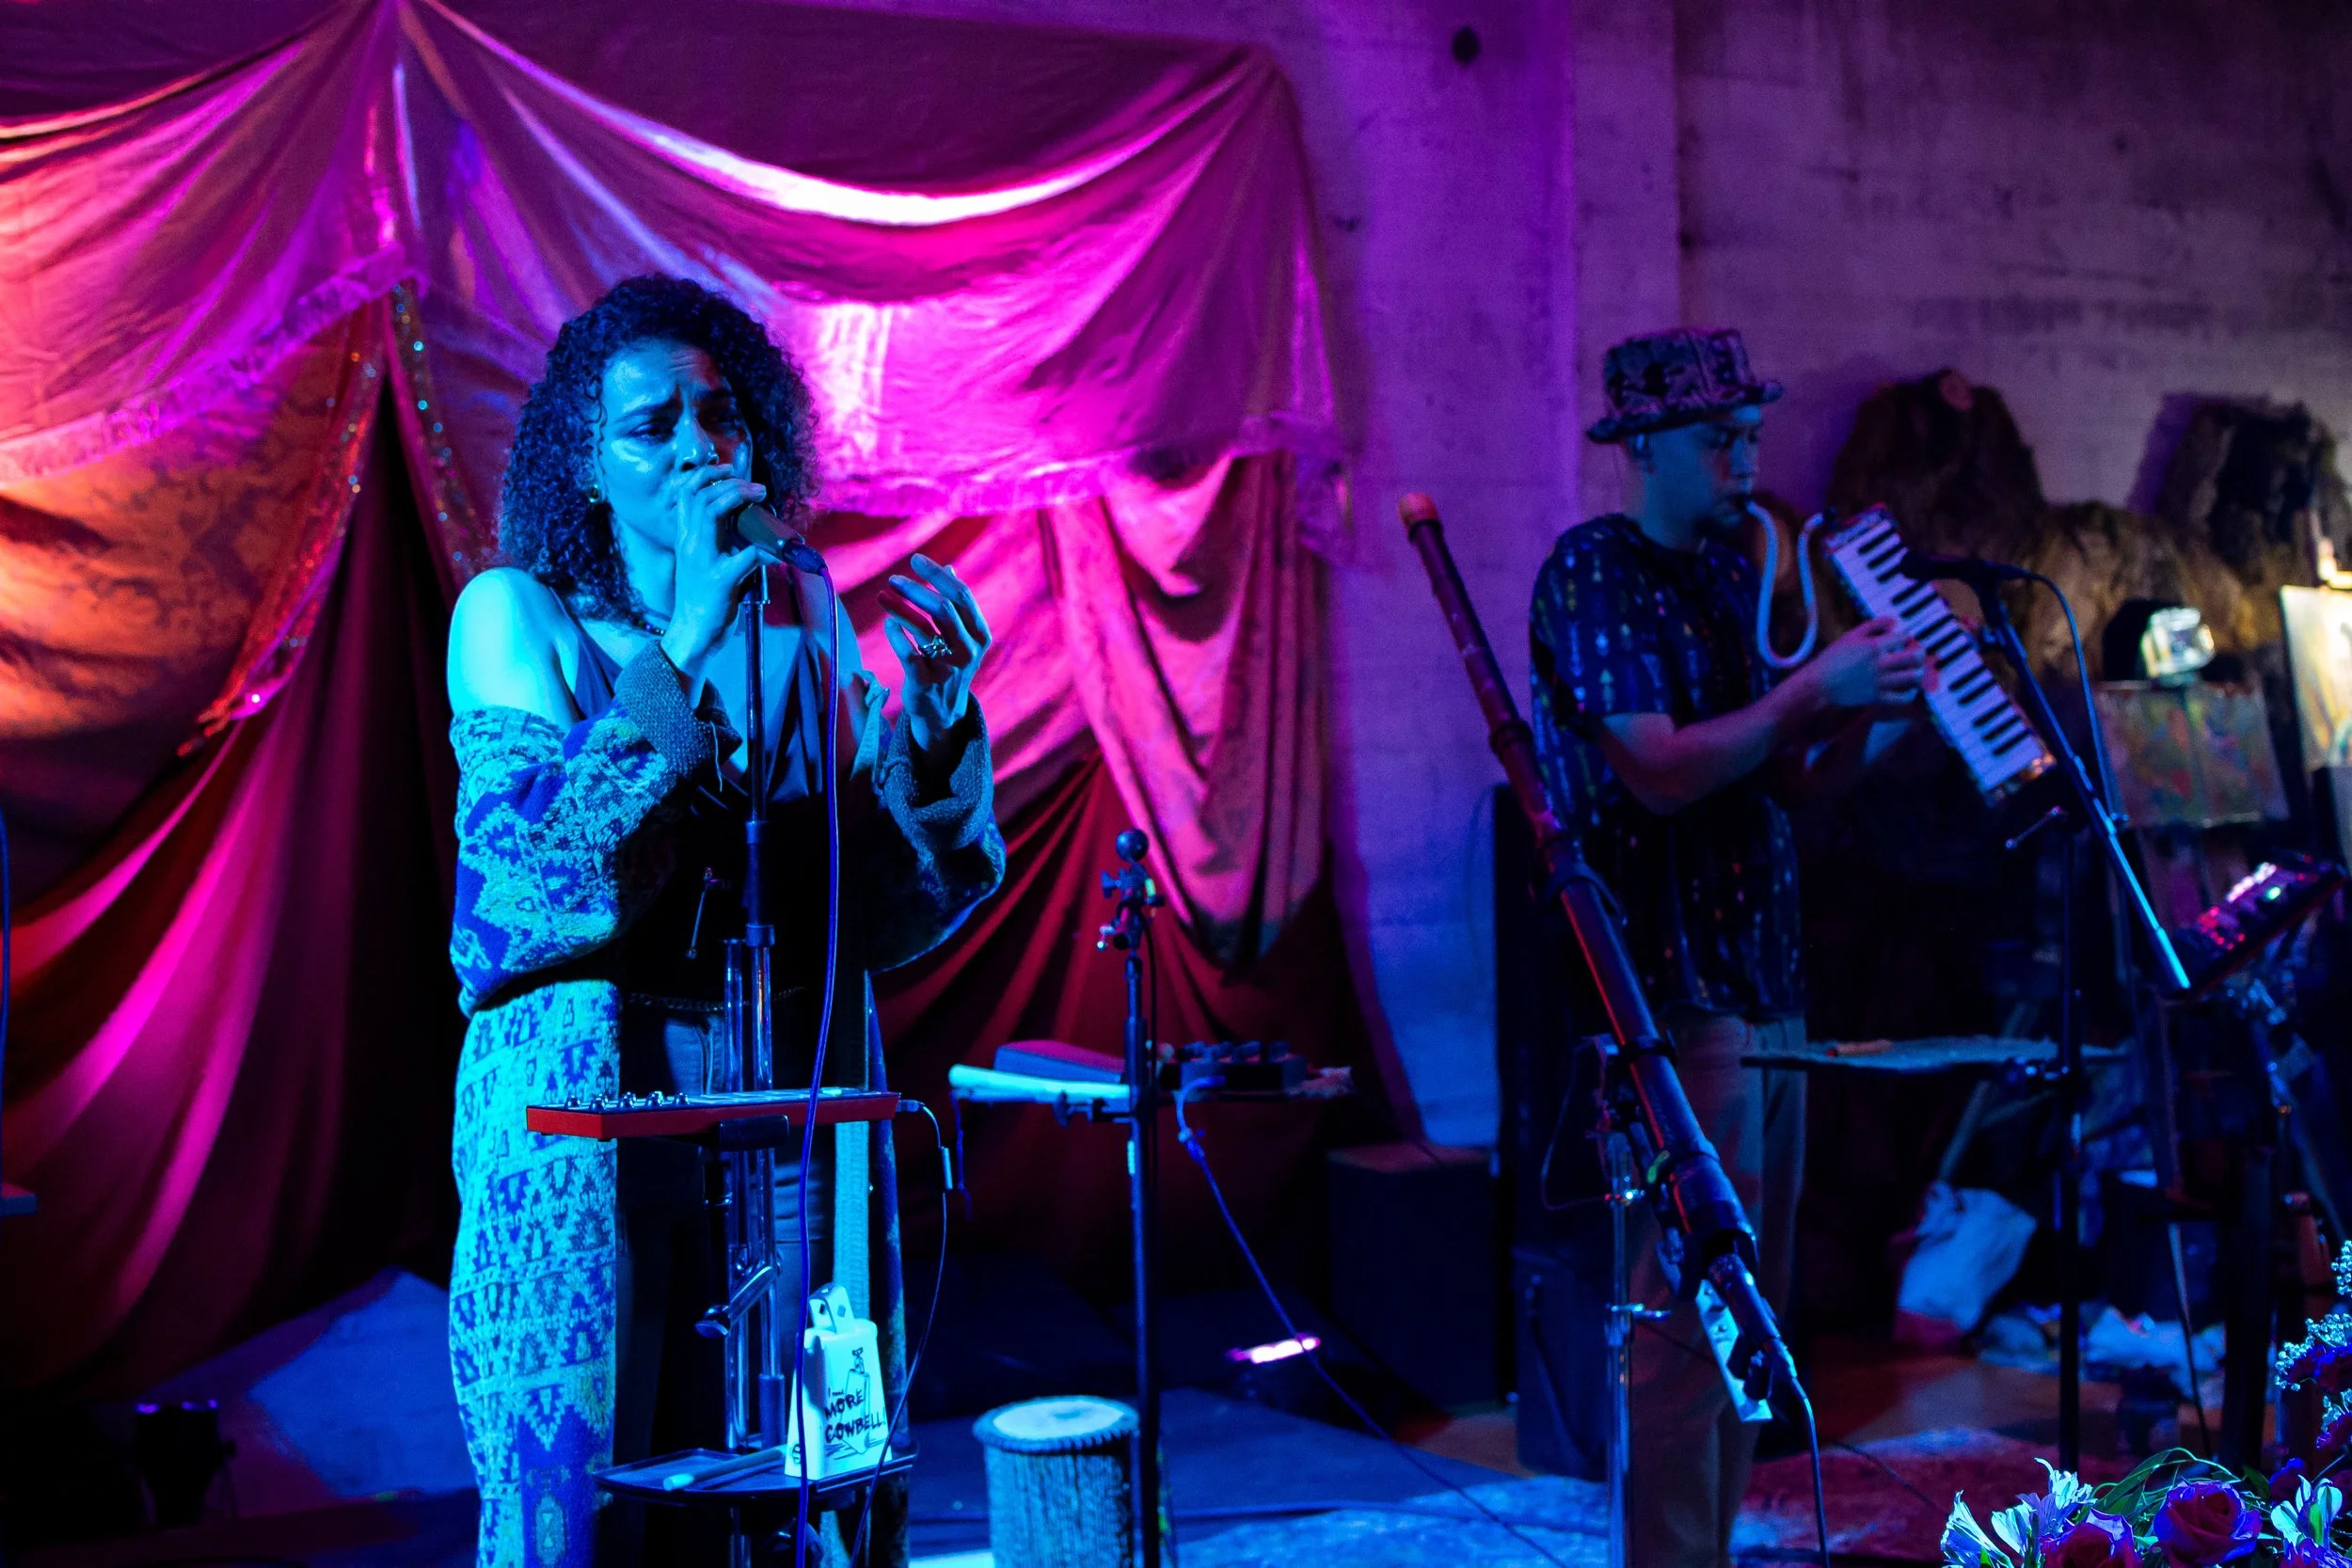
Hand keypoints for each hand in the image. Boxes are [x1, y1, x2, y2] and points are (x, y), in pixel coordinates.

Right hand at [659, 468, 766, 680]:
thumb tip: (752, 524)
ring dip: (740, 498)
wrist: (692, 633)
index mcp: (686, 539)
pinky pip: (746, 556)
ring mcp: (703, 561)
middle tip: (756, 487)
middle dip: (732, 483)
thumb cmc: (703, 597)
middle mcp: (690, 544)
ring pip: (713, 513)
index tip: (730, 471)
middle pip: (702, 496)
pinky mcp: (721, 580)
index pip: (688, 493)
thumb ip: (720, 541)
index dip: (708, 475)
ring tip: (760, 496)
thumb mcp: (705, 562)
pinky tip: (779, 551)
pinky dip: (766, 550)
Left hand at [878, 554, 990, 760]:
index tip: (915, 559)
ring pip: (923, 629)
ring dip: (899, 608)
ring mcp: (947, 668)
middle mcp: (967, 651)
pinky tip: (888, 624)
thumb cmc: (949, 664)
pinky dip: (896, 635)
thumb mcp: (961, 637)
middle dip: (916, 590)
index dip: (937, 575)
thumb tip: (949, 568)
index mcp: (979, 635)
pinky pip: (908, 654)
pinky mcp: (925, 683)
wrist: (942, 712)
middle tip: (893, 579)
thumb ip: (956, 605)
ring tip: (881, 595)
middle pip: (943, 609)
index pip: (961, 596)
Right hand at [1801, 616, 1924, 710]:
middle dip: (1919, 653)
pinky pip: (1903, 697)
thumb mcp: (1851, 636)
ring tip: (1915, 669)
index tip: (1903, 640)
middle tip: (1916, 653)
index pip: (1903, 637)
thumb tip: (1893, 621)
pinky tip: (1909, 688)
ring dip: (1918, 671)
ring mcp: (1880, 682)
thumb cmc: (1833, 658)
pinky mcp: (1878, 697)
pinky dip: (1910, 693)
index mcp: (1874, 646)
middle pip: (1915, 657)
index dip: (1906, 637)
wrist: (1820, 683)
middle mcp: (1880, 664)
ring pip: (1913, 677)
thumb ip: (1873, 625)